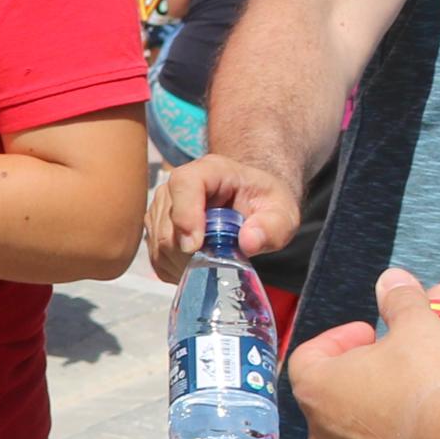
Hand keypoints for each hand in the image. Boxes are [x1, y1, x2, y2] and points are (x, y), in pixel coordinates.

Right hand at [147, 152, 298, 282]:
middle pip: (167, 222)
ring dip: (184, 262)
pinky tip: (198, 265)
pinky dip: (176, 268)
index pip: (184, 184)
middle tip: (218, 263)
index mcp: (210, 171)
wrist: (251, 202)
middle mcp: (178, 185)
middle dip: (189, 252)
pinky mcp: (157, 227)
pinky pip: (156, 255)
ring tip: (212, 262)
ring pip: (159, 242)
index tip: (196, 246)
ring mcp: (163, 206)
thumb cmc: (264, 203)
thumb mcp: (283, 213)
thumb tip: (248, 242)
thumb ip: (273, 227)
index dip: (185, 215)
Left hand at [289, 268, 439, 438]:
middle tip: (395, 362)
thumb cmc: (430, 383)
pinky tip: (430, 433)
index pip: (308, 355)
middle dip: (360, 375)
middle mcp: (322, 432)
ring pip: (355, 431)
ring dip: (378, 411)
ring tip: (416, 397)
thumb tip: (393, 279)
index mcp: (316, 387)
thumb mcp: (418, 326)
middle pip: (330, 394)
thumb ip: (401, 300)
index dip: (338, 339)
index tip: (370, 332)